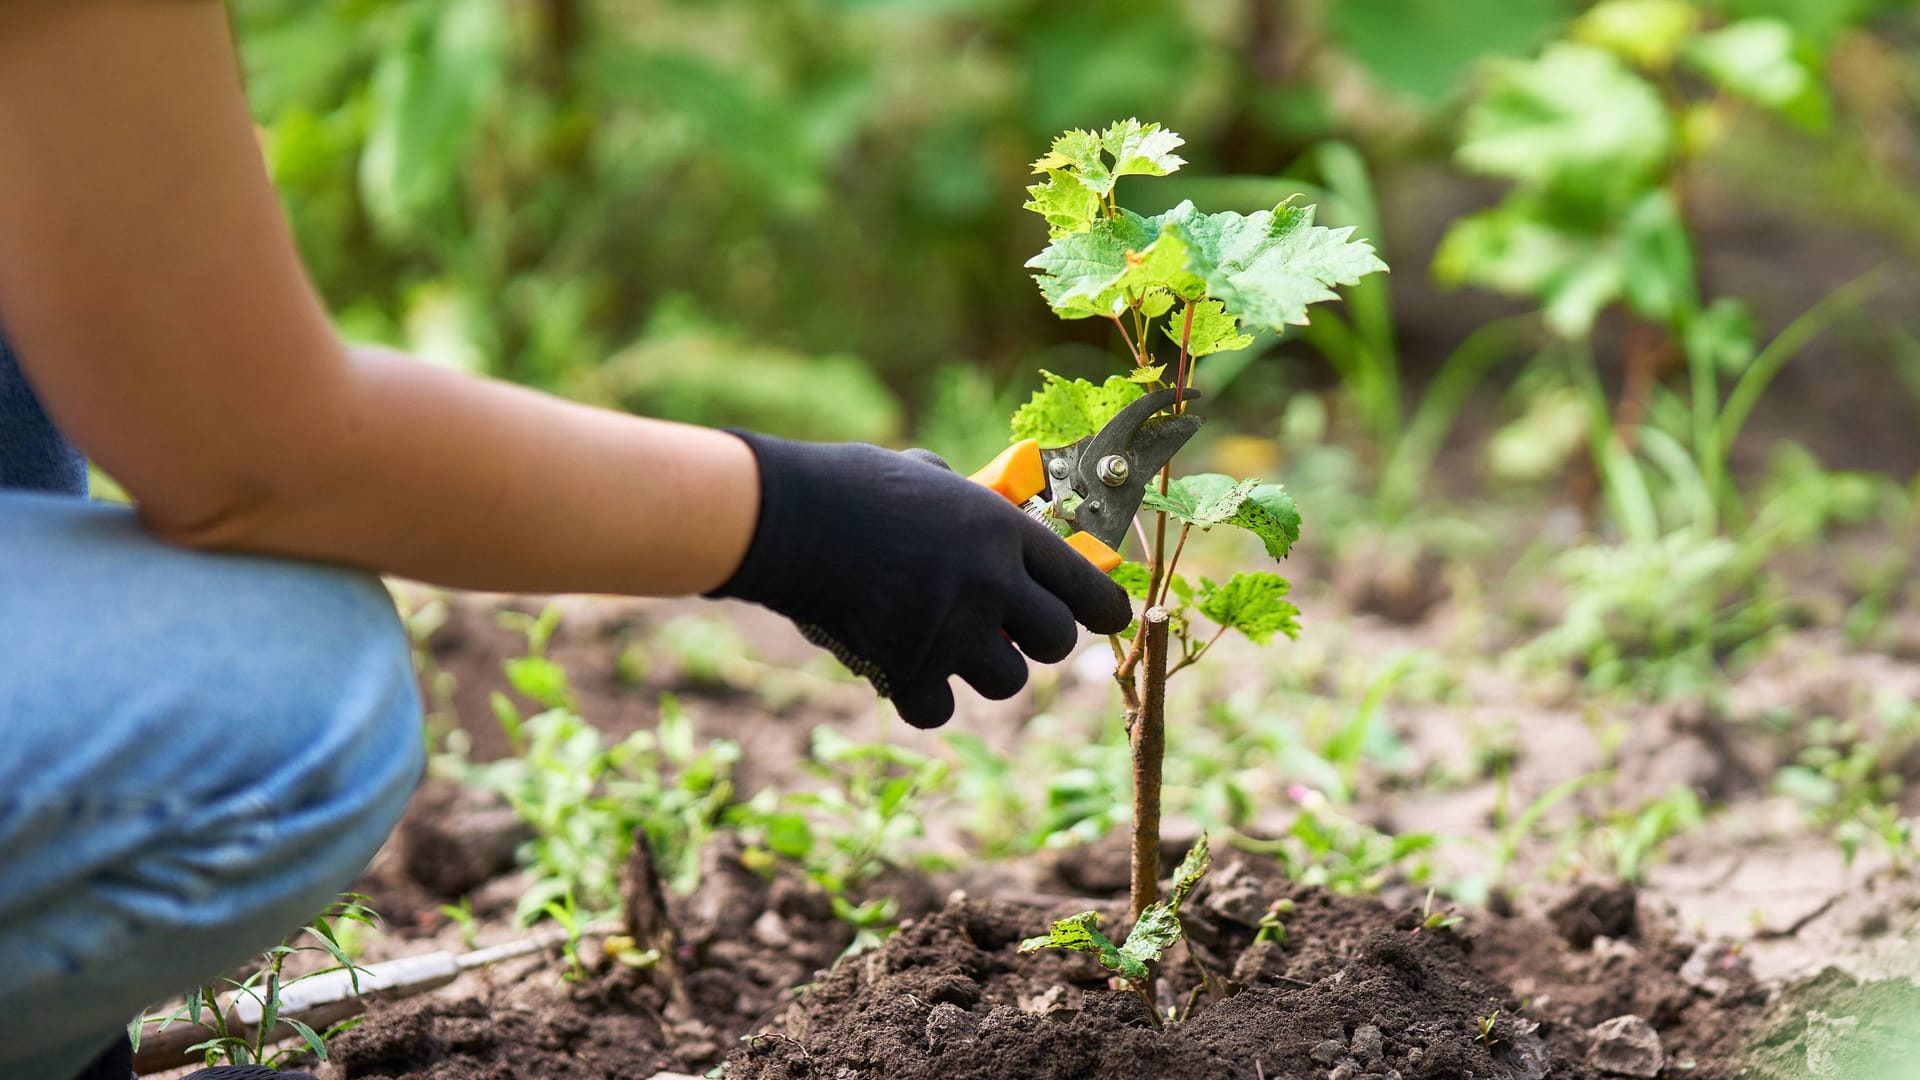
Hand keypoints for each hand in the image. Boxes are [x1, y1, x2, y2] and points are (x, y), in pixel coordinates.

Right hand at [708, 432, 1133, 726]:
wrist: (790, 519)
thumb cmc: (849, 487)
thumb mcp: (922, 474)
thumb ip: (959, 495)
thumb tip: (969, 487)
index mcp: (1004, 531)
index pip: (1086, 586)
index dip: (1103, 609)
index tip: (1104, 619)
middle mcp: (992, 584)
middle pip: (1055, 642)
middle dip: (1036, 641)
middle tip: (1009, 631)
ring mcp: (953, 631)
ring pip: (1007, 682)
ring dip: (982, 671)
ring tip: (947, 647)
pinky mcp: (910, 668)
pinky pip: (942, 710)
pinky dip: (925, 699)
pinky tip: (904, 673)